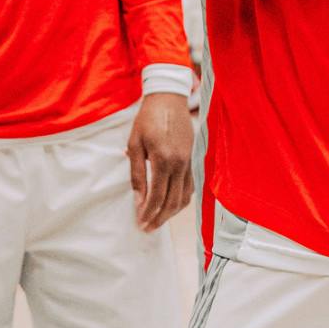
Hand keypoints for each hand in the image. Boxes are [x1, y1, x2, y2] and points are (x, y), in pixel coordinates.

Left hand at [127, 92, 193, 231]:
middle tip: (147, 229)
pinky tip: (171, 205)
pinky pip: (190, 187)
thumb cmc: (148, 119)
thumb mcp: (135, 144)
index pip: (157, 196)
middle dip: (159, 218)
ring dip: (171, 213)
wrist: (169, 99)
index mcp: (164, 160)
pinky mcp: (193, 159)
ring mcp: (189, 162)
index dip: (148, 213)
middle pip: (172, 201)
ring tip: (158, 221)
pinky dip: (181, 200)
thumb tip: (138, 198)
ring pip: (184, 197)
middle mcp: (180, 164)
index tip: (140, 224)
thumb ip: (137, 173)